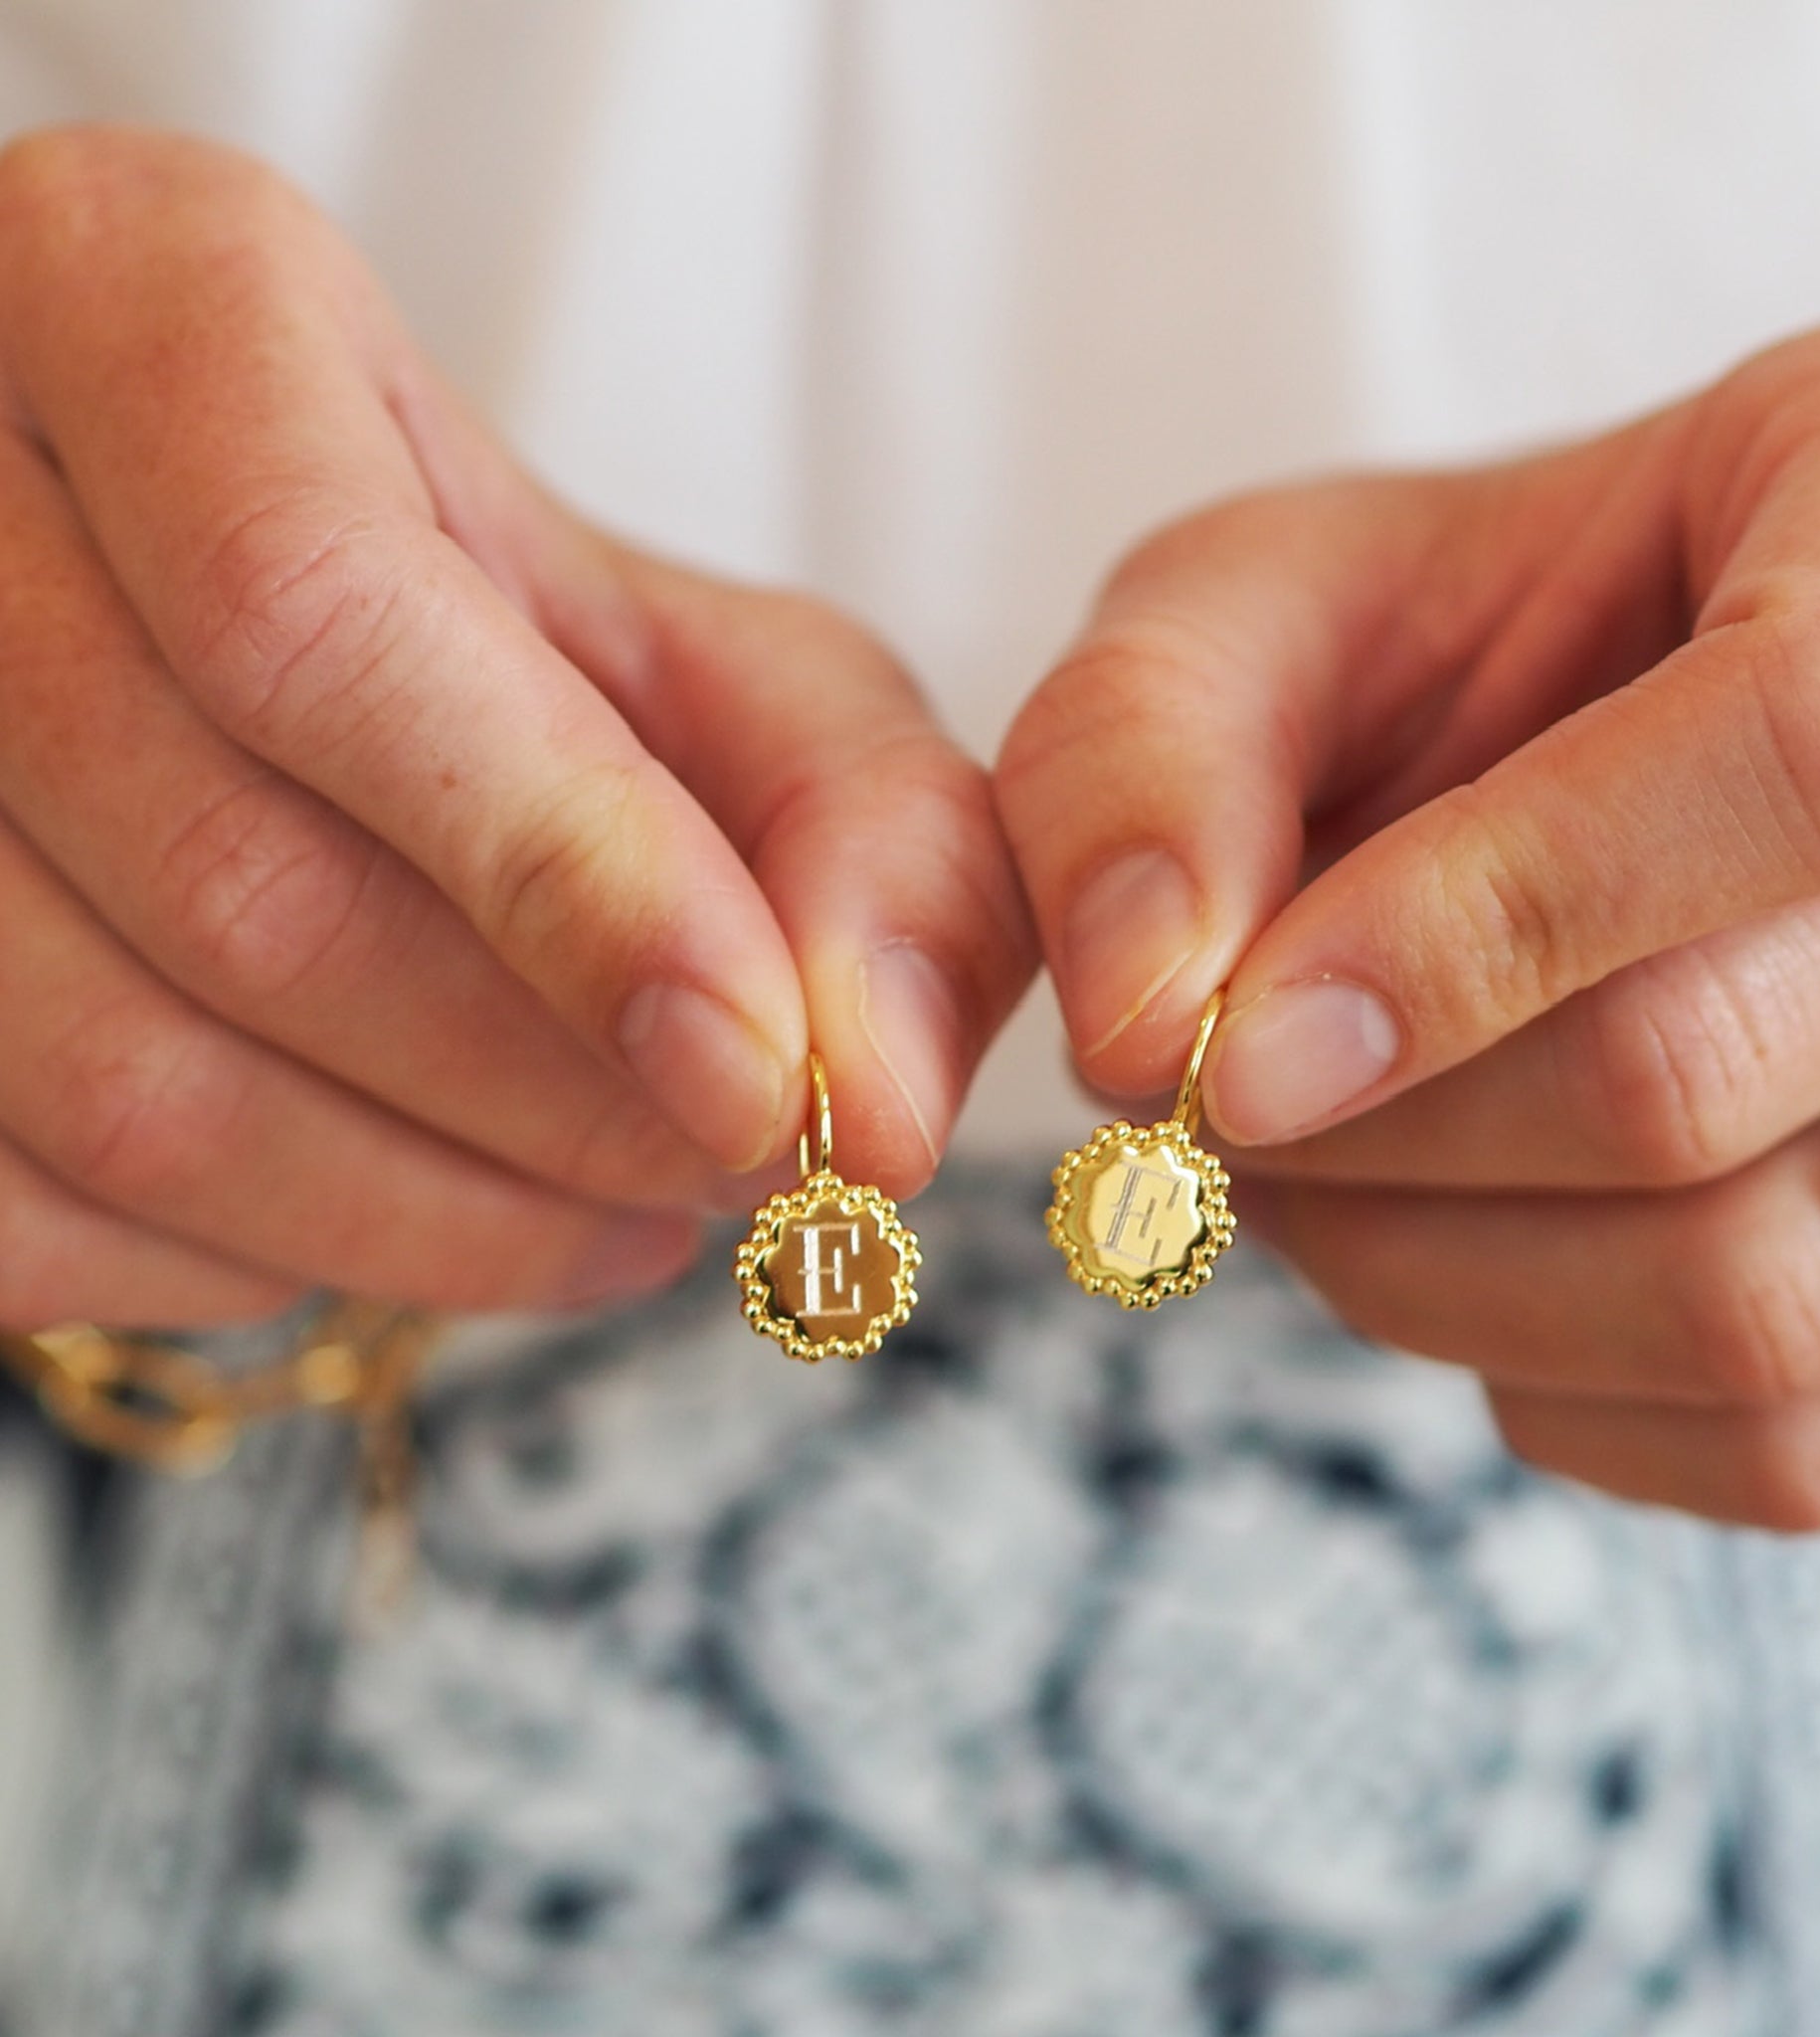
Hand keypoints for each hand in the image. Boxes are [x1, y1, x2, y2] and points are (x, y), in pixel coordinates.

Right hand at [0, 127, 1030, 1329]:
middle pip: (237, 884)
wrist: (302, 679)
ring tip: (618, 1211)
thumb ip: (875, 836)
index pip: (312, 613)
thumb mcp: (741, 672)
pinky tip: (409, 1209)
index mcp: (155, 303)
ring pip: (116, 1079)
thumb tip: (875, 1108)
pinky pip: (19, 1207)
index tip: (753, 1073)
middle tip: (728, 1162)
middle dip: (545, 1097)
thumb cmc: (538, 660)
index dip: (563, 878)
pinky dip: (259, 1263)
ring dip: (429, 1217)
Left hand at [1000, 311, 1819, 1528]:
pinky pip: (1796, 1445)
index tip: (1234, 1046)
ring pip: (1767, 1297)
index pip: (1812, 744)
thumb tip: (1138, 1034)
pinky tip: (1475, 1245)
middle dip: (1388, 1130)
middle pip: (1725, 1062)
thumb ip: (1140, 759)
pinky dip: (1556, 1383)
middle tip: (1230, 1096)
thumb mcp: (1249, 613)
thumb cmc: (1431, 651)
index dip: (1484, 925)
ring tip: (1325, 1167)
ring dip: (1441, 1276)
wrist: (1592, 754)